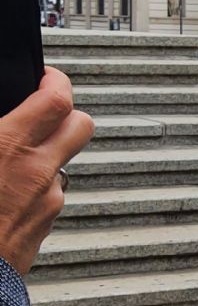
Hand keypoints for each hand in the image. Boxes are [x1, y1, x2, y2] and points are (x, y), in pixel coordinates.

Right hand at [0, 71, 93, 275]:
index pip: (57, 97)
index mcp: (9, 147)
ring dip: (47, 155)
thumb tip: (0, 125)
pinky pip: (50, 196)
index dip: (54, 80)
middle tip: (42, 112)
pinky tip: (5, 194)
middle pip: (81, 125)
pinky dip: (36, 188)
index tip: (43, 77)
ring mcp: (46, 202)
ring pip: (65, 163)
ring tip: (13, 159)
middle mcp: (38, 172)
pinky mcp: (44, 228)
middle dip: (65, 114)